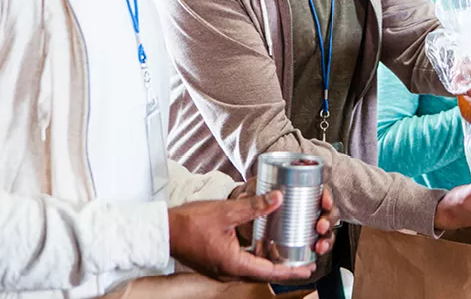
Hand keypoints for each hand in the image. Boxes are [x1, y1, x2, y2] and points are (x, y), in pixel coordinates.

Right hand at [168, 192, 314, 282]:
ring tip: (289, 252)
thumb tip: (277, 198)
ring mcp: (222, 268)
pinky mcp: (217, 262)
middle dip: (284, 267)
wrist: (163, 230)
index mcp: (233, 263)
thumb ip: (253, 206)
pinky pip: (242, 262)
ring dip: (270, 261)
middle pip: (264, 272)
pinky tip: (263, 243)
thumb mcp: (225, 212)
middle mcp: (229, 270)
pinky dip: (256, 255)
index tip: (307, 268)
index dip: (290, 270)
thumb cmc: (189, 223)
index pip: (269, 271)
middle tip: (304, 261)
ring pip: (253, 267)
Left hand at [233, 182, 339, 256]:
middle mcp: (308, 205)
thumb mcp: (254, 191)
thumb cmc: (254, 196)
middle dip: (329, 220)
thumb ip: (252, 193)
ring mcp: (307, 222)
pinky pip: (316, 243)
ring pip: (325, 230)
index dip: (327, 196)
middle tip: (320, 227)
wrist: (244, 213)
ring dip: (327, 238)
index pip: (320, 189)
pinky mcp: (302, 238)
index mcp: (301, 188)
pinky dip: (318, 249)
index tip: (325, 202)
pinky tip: (314, 255)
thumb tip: (247, 194)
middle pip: (328, 211)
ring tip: (319, 246)